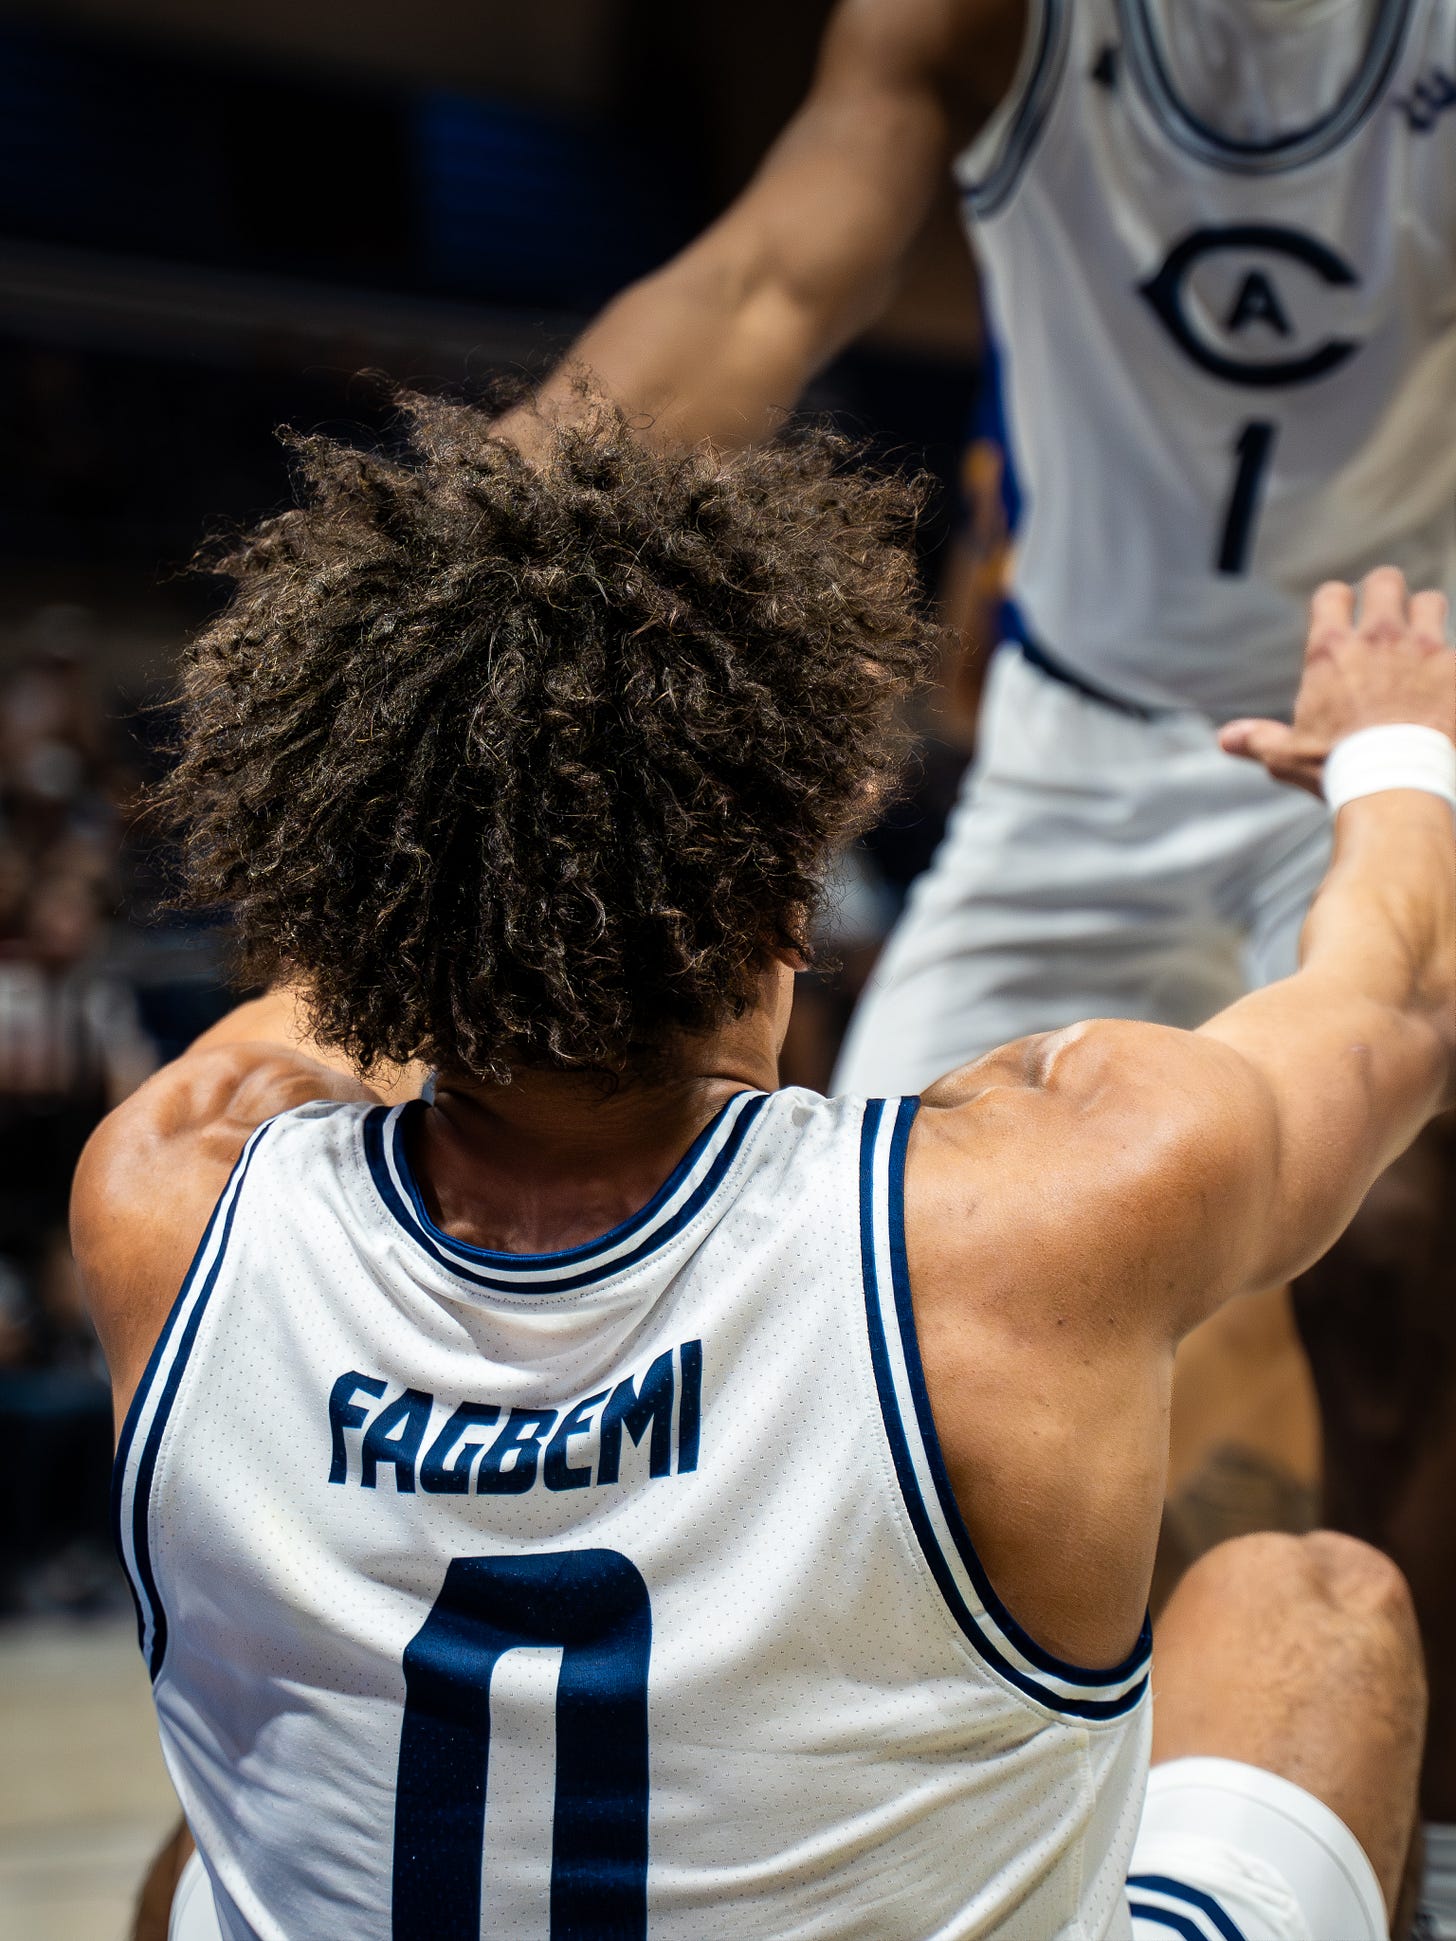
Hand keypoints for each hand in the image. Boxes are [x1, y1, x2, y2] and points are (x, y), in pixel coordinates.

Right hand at [1221, 569, 1455, 795]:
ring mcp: (1423, 649)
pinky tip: (1445, 684)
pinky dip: (1451, 664)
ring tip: (1420, 644)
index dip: (1336, 602)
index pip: (1332, 594)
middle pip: (1386, 581)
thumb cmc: (1339, 769)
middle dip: (1385, 594)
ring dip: (1425, 616)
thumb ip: (1258, 739)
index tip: (1340, 619)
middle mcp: (1378, 638)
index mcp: (1331, 652)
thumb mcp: (1289, 756)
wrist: (1397, 785)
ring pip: (1430, 602)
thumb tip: (1226, 739)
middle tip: (1386, 619)